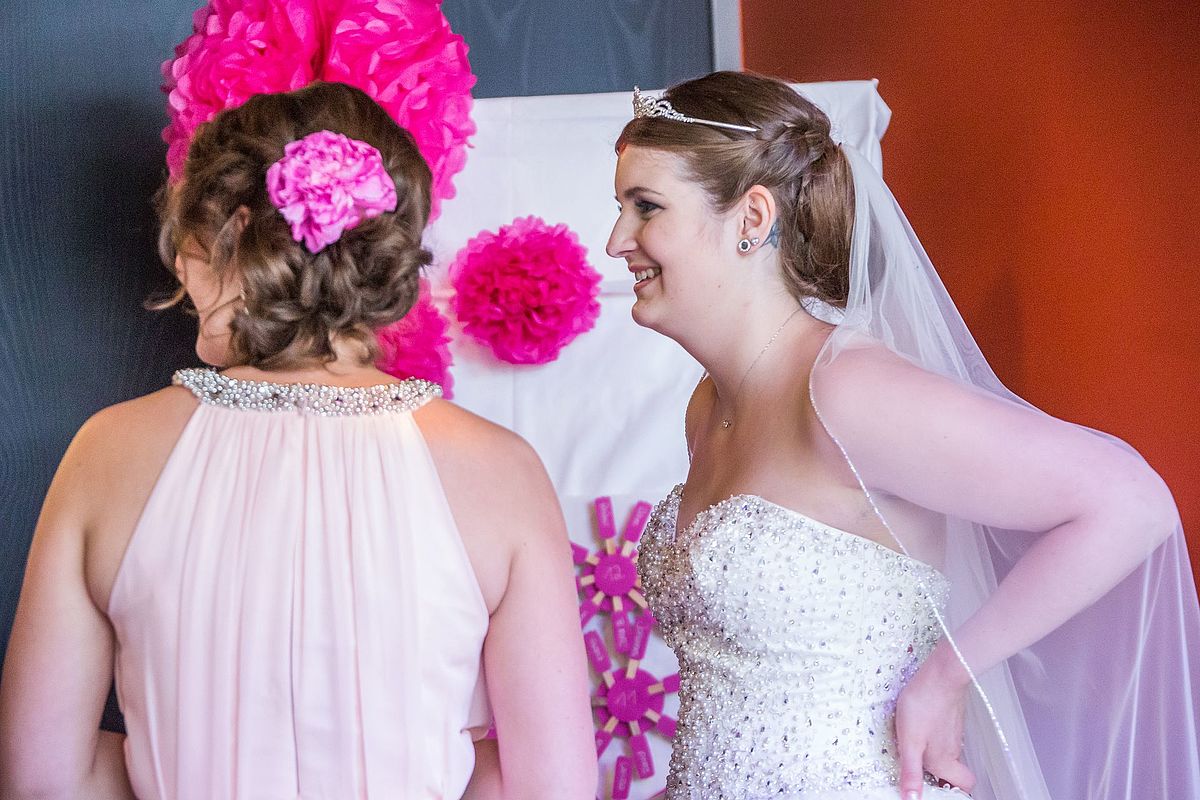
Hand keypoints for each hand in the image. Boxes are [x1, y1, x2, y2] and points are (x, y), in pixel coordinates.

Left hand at [894, 640, 975, 798]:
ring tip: (915, 747)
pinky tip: (920, 726)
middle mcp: (953, 749)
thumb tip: (912, 799)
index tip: (933, 789)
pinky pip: (945, 734)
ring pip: (949, 751)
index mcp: (944, 760)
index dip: (951, 790)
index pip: (963, 786)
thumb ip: (911, 772)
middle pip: (955, 770)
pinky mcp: (951, 717)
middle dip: (941, 774)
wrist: (940, 675)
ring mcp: (953, 732)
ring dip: (935, 754)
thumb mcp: (910, 742)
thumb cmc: (925, 705)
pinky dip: (934, 736)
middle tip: (921, 771)